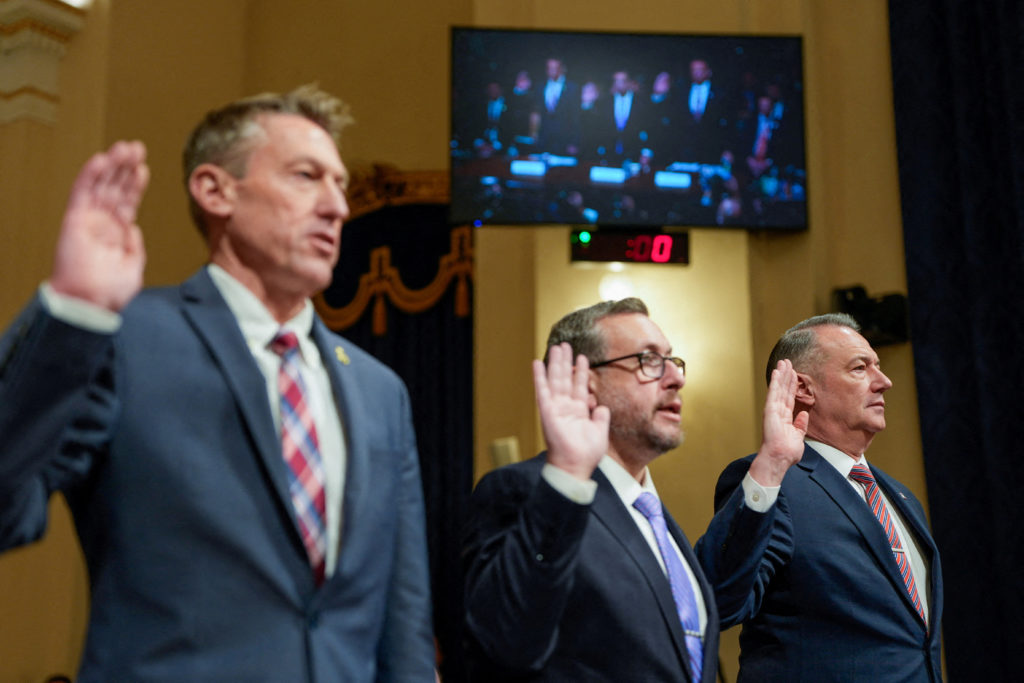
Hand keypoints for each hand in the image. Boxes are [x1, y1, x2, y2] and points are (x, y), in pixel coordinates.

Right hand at [50, 141, 148, 311]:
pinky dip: (91, 175)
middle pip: (115, 188)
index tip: (143, 167)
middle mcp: (102, 224)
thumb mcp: (133, 267)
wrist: (91, 303)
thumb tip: (133, 227)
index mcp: (117, 234)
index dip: (135, 184)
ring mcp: (88, 220)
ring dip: (112, 165)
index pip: (127, 202)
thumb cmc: (109, 292)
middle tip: (136, 147)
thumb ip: (134, 246)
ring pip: (101, 185)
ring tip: (124, 147)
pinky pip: (82, 192)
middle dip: (125, 168)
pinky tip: (101, 159)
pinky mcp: (74, 219)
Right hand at [533, 343, 609, 480]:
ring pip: (555, 380)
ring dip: (555, 363)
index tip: (583, 357)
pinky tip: (538, 363)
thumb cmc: (586, 454)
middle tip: (565, 345)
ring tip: (557, 347)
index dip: (581, 371)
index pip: (579, 386)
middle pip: (565, 379)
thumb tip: (602, 407)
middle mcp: (566, 407)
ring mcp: (555, 407)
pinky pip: (542, 390)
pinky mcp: (547, 410)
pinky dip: (539, 377)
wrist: (575, 466)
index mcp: (578, 412)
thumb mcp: (600, 432)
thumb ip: (601, 417)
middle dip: (566, 361)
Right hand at [748, 359, 807, 486]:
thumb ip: (800, 425)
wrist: (780, 458)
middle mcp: (778, 411)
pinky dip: (775, 382)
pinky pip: (773, 393)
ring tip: (783, 362)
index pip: (789, 397)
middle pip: (783, 389)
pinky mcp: (770, 411)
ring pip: (778, 388)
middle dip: (785, 375)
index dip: (792, 385)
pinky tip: (776, 372)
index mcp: (785, 417)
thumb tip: (804, 414)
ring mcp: (773, 410)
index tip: (793, 373)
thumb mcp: (798, 437)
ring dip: (781, 375)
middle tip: (787, 362)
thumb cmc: (787, 452)